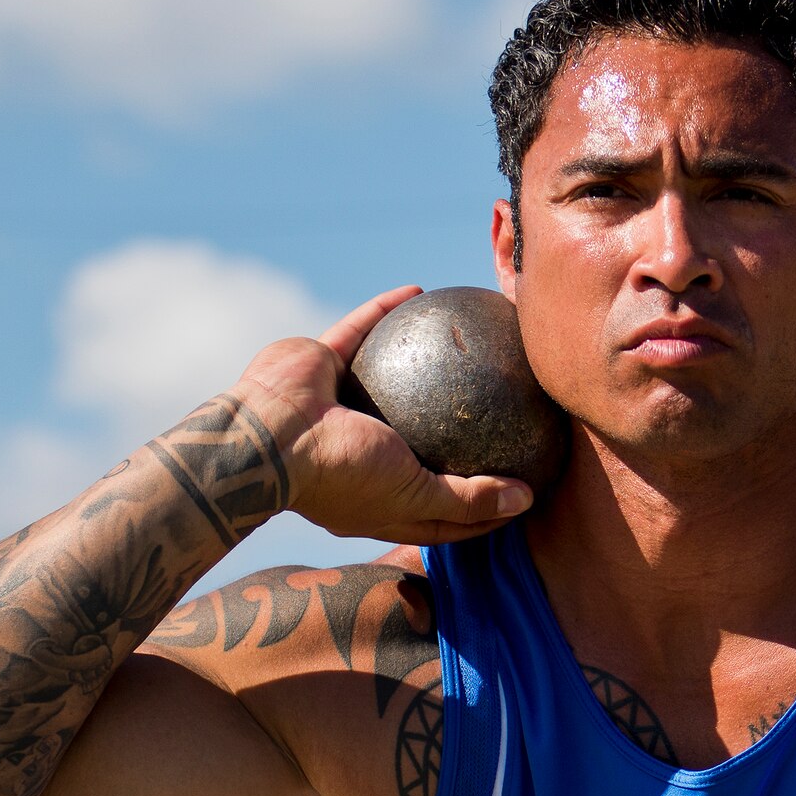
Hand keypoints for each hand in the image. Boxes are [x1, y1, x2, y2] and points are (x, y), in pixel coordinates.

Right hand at [234, 286, 533, 544]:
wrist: (269, 436)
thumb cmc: (341, 475)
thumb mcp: (415, 498)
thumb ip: (468, 498)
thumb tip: (526, 498)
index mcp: (377, 498)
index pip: (440, 506)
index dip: (482, 501)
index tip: (526, 485)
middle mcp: (359, 451)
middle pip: (421, 439)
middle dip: (457, 427)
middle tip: (505, 405)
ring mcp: (337, 404)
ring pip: (390, 375)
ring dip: (422, 355)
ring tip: (467, 338)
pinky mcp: (320, 363)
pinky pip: (359, 328)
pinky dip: (385, 308)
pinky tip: (420, 290)